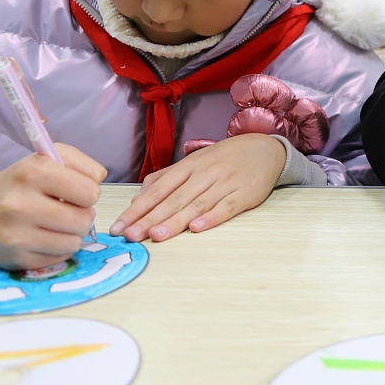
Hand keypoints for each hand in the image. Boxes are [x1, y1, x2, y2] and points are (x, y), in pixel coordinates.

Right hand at [0, 143, 106, 269]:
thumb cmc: (22, 182)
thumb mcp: (49, 157)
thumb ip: (81, 163)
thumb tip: (99, 180)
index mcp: (31, 173)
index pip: (89, 192)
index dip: (89, 192)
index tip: (75, 191)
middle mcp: (18, 205)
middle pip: (84, 220)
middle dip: (82, 214)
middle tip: (66, 209)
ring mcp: (14, 235)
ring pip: (74, 242)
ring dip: (72, 233)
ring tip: (55, 222)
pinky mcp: (15, 258)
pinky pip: (60, 257)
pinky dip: (58, 247)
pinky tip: (43, 236)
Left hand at [111, 133, 285, 242]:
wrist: (265, 149)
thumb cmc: (225, 158)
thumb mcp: (194, 162)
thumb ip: (165, 178)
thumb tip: (138, 199)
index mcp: (189, 166)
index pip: (158, 189)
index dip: (138, 208)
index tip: (119, 226)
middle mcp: (205, 173)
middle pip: (174, 199)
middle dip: (150, 218)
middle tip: (131, 236)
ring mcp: (225, 183)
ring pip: (196, 204)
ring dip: (175, 221)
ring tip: (156, 235)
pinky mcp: (245, 194)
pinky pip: (226, 207)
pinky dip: (211, 218)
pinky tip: (197, 228)